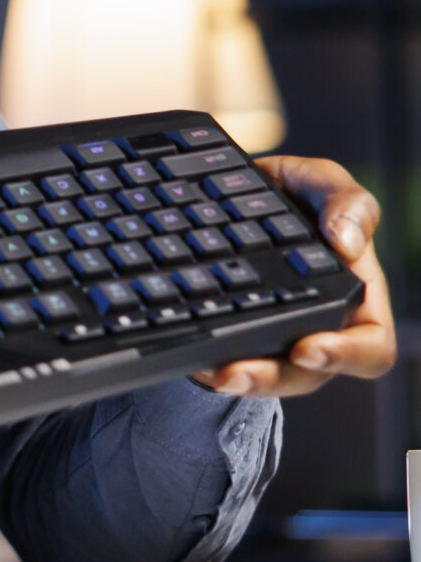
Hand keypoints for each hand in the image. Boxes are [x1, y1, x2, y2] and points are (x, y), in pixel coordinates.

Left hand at [194, 155, 396, 399]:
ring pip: (264, 378)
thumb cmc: (293, 193)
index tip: (307, 347)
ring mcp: (276, 337)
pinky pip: (225, 363)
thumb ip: (346, 202)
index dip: (346, 356)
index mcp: (355, 297)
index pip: (371, 346)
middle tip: (235, 370)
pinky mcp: (235, 338)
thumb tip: (349, 243)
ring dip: (237, 380)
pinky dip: (206, 363)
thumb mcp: (320, 182)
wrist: (229, 190)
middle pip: (307, 375)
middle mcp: (317, 326)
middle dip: (271, 378)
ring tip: (208, 369)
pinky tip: (190, 356)